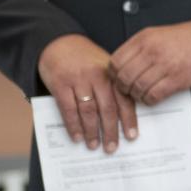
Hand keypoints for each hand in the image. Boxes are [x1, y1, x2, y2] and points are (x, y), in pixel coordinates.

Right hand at [37, 34, 136, 152]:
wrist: (58, 43)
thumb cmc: (85, 59)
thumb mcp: (104, 67)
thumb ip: (114, 86)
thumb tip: (124, 117)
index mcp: (112, 73)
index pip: (124, 99)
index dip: (129, 119)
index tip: (132, 136)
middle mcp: (97, 76)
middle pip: (107, 108)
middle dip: (111, 130)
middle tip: (112, 148)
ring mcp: (78, 80)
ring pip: (88, 110)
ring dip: (92, 131)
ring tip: (94, 145)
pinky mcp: (60, 84)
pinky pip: (68, 109)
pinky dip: (73, 125)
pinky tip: (77, 136)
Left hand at [109, 20, 190, 106]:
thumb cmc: (185, 38)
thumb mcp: (156, 34)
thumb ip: (138, 47)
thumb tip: (121, 66)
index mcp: (144, 39)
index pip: (116, 61)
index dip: (114, 74)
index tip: (118, 78)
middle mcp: (152, 51)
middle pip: (124, 77)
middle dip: (122, 88)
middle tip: (127, 89)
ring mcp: (165, 65)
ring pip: (137, 88)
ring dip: (136, 95)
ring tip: (141, 93)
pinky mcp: (177, 79)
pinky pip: (153, 95)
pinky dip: (149, 100)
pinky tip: (152, 96)